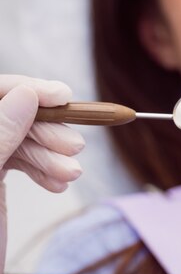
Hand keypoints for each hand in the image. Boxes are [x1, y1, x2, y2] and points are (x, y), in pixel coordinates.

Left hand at [0, 75, 83, 273]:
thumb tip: (26, 95)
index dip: (28, 90)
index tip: (64, 96)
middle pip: (12, 115)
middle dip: (47, 130)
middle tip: (75, 147)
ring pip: (22, 139)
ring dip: (52, 155)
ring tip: (71, 173)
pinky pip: (23, 161)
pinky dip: (45, 171)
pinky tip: (58, 183)